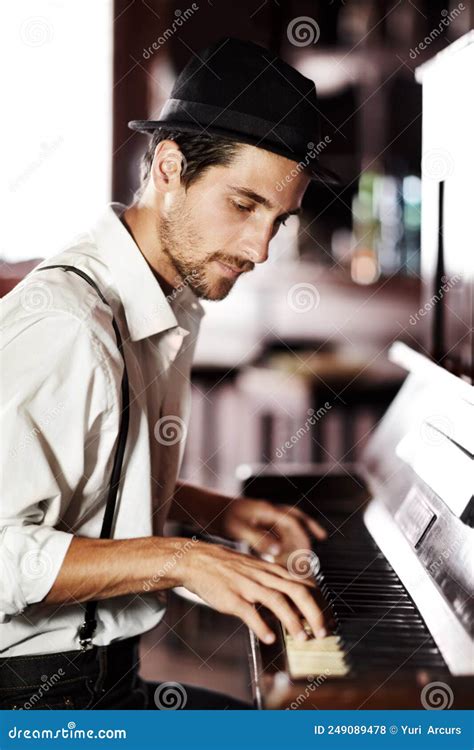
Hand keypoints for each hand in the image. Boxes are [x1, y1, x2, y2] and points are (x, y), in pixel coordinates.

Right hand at [176, 540, 326, 643]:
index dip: (319, 603)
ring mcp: (248, 586)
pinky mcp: (232, 597)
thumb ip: (276, 583)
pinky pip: (249, 611)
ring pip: (277, 600)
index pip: (303, 584)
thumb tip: (297, 600)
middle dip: (314, 613)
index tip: (328, 620)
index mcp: (271, 571)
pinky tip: (269, 637)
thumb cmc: (228, 568)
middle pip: (297, 591)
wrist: (198, 560)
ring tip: (301, 639)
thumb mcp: (256, 569)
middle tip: (322, 633)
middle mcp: (263, 576)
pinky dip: (261, 626)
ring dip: (292, 621)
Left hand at [220, 497, 326, 558]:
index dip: (304, 532)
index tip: (311, 546)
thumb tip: (278, 550)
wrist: (204, 509)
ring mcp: (262, 516)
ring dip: (297, 535)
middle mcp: (267, 511)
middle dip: (308, 527)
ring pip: (286, 525)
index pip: (292, 520)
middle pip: (294, 517)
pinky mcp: (256, 523)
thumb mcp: (238, 529)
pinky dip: (284, 541)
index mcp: (266, 510)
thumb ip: (259, 539)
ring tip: (306, 551)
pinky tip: (284, 553)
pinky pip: (276, 531)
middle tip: (322, 538)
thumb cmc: (219, 516)